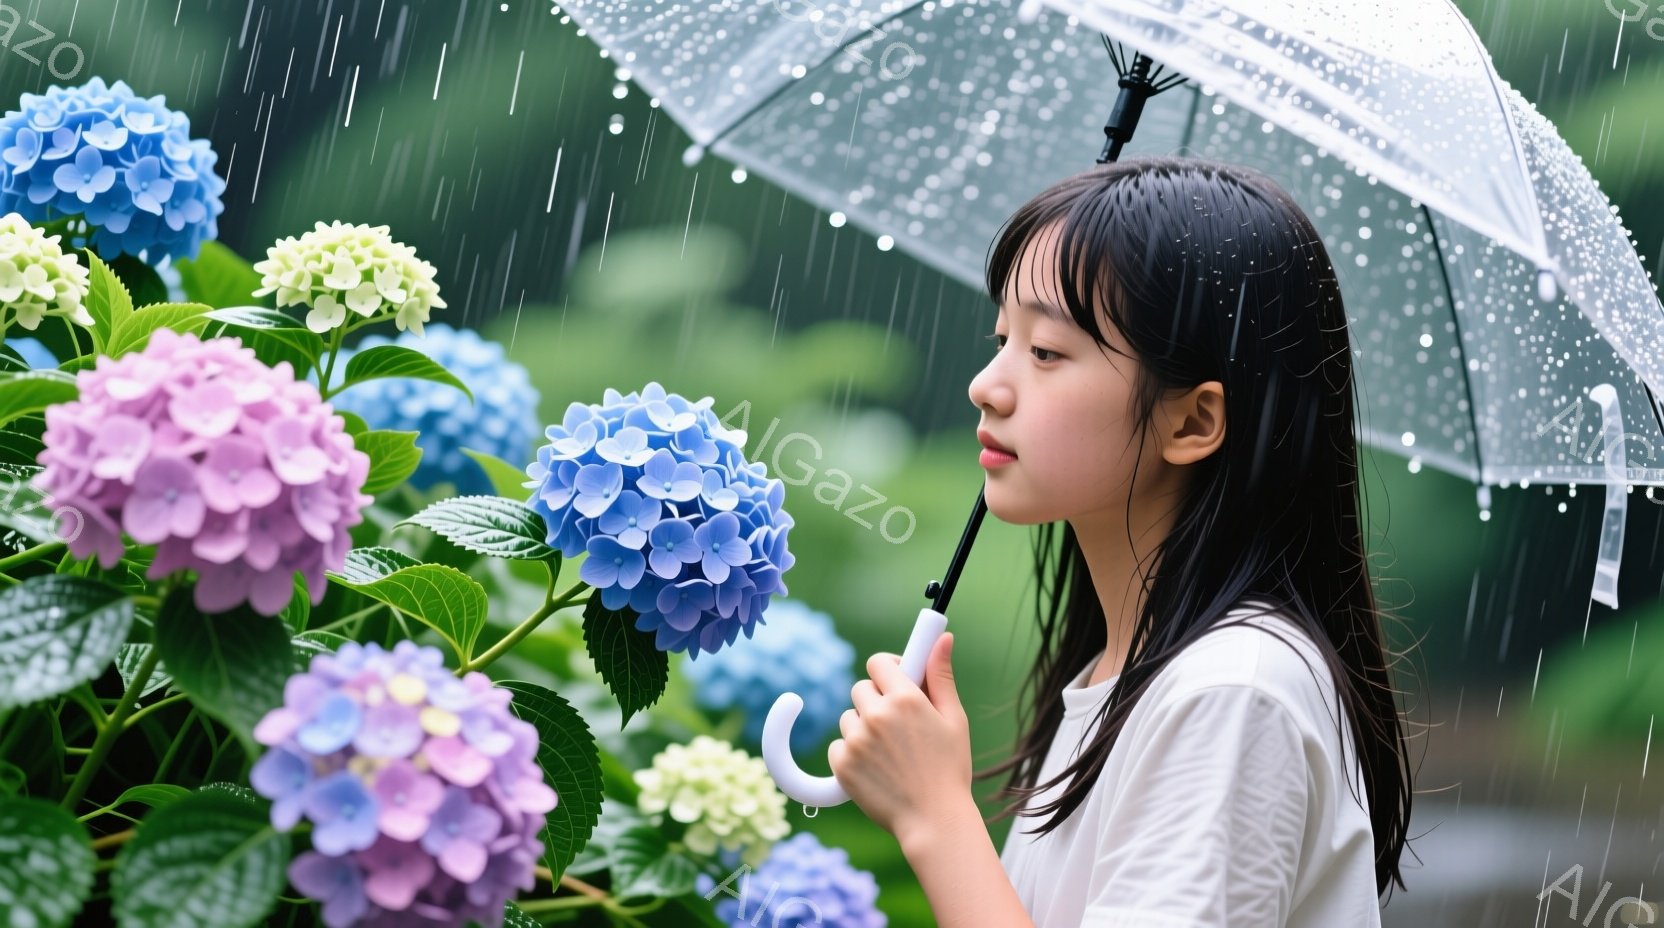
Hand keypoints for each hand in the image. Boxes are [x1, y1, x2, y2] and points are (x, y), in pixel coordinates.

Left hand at [827, 632, 972, 843]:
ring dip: (864, 728)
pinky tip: (877, 769)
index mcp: (905, 698)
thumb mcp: (954, 719)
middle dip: (877, 700)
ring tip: (891, 754)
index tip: (896, 679)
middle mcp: (876, 714)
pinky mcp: (842, 764)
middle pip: (861, 688)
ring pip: (850, 717)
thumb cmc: (950, 770)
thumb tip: (943, 637)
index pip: (878, 662)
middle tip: (898, 725)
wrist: (934, 821)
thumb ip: (941, 675)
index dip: (888, 669)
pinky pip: (839, 745)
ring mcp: (856, 740)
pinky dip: (852, 753)